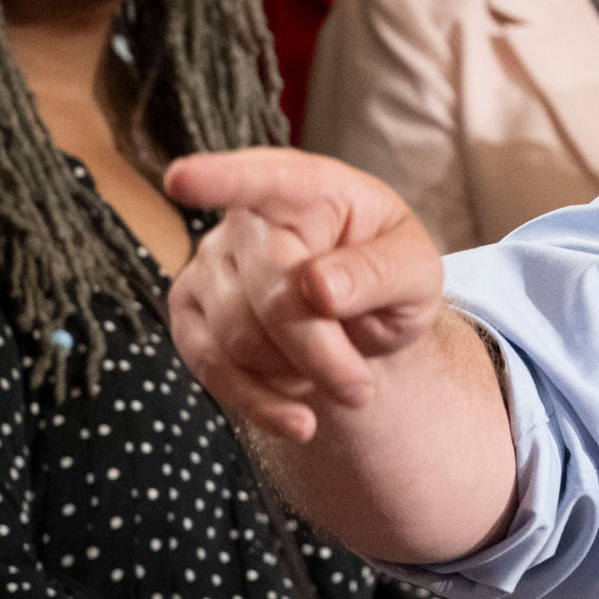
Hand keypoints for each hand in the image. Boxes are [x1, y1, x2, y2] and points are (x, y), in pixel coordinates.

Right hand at [163, 149, 443, 442]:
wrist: (364, 319)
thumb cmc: (390, 276)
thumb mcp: (417, 271)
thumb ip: (380, 272)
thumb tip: (318, 287)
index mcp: (310, 188)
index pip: (264, 177)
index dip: (221, 178)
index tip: (181, 179)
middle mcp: (247, 220)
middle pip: (267, 291)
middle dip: (319, 349)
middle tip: (362, 388)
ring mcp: (210, 265)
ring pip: (237, 337)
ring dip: (297, 375)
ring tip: (345, 382)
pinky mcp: (190, 315)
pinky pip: (209, 367)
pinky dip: (258, 402)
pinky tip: (298, 420)